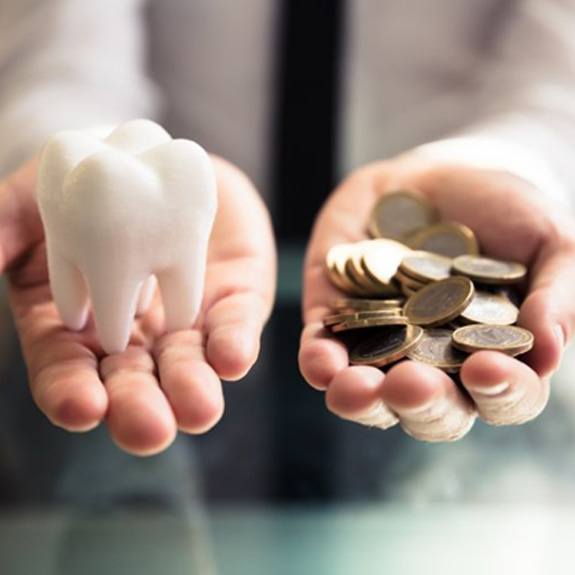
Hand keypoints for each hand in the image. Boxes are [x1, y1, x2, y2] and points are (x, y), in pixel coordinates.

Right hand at [1, 156, 274, 454]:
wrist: (152, 158)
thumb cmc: (85, 185)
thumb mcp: (35, 200)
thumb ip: (3, 228)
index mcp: (76, 325)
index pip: (67, 372)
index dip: (71, 393)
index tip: (82, 408)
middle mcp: (131, 336)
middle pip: (131, 384)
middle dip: (139, 408)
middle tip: (148, 430)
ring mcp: (182, 322)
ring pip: (187, 367)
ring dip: (193, 390)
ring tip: (199, 408)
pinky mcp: (230, 300)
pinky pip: (234, 327)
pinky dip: (234, 345)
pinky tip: (233, 358)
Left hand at [299, 154, 574, 440]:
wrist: (441, 175)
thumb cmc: (506, 212)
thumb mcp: (549, 242)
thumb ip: (557, 295)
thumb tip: (549, 350)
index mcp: (492, 357)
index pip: (502, 396)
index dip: (500, 393)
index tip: (488, 369)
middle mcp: (435, 365)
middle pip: (430, 409)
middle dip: (421, 404)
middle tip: (412, 385)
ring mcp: (382, 345)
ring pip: (369, 395)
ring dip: (360, 399)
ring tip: (354, 388)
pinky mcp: (337, 320)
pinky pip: (322, 352)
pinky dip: (318, 361)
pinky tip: (319, 361)